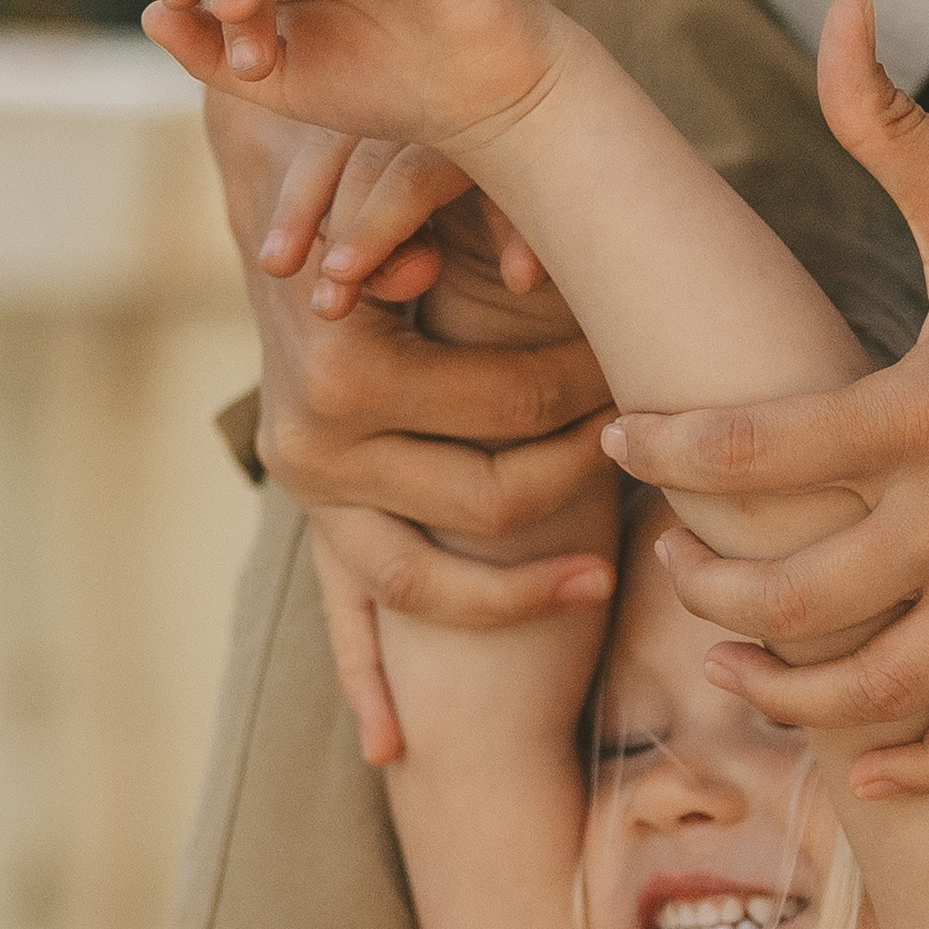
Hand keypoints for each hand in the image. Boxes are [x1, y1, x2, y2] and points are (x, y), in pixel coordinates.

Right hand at [202, 96, 616, 761]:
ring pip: (424, 584)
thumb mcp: (424, 180)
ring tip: (598, 582)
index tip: (643, 379)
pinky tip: (395, 748)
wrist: (285, 195)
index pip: (511, 413)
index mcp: (347, 371)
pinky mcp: (311, 519)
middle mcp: (314, 443)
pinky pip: (345, 618)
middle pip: (486, 500)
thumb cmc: (375, 181)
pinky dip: (367, 684)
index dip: (591, 397)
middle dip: (576, 478)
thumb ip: (483, 212)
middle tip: (641, 460)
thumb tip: (550, 266)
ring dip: (511, 596)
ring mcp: (309, 493)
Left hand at [607, 0, 928, 797]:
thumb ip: (888, 123)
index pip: (760, 451)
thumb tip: (835, 12)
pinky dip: (920, 760)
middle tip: (673, 563)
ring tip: (731, 666)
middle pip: (799, 595)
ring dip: (789, 692)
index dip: (668, 451)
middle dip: (711, 591)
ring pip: (880, 686)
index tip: (618, 435)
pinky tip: (862, 770)